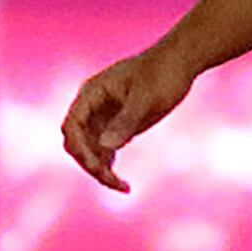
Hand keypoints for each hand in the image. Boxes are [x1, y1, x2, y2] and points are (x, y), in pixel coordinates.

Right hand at [62, 45, 195, 192]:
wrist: (179, 63)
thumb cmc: (162, 74)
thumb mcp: (146, 99)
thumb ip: (126, 121)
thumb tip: (105, 146)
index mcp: (91, 94)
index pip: (72, 127)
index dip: (80, 150)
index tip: (97, 167)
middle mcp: (92, 107)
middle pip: (77, 143)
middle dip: (90, 164)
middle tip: (114, 182)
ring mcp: (103, 117)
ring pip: (90, 152)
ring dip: (100, 171)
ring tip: (123, 187)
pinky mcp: (116, 126)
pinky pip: (105, 152)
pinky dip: (110, 168)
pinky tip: (124, 184)